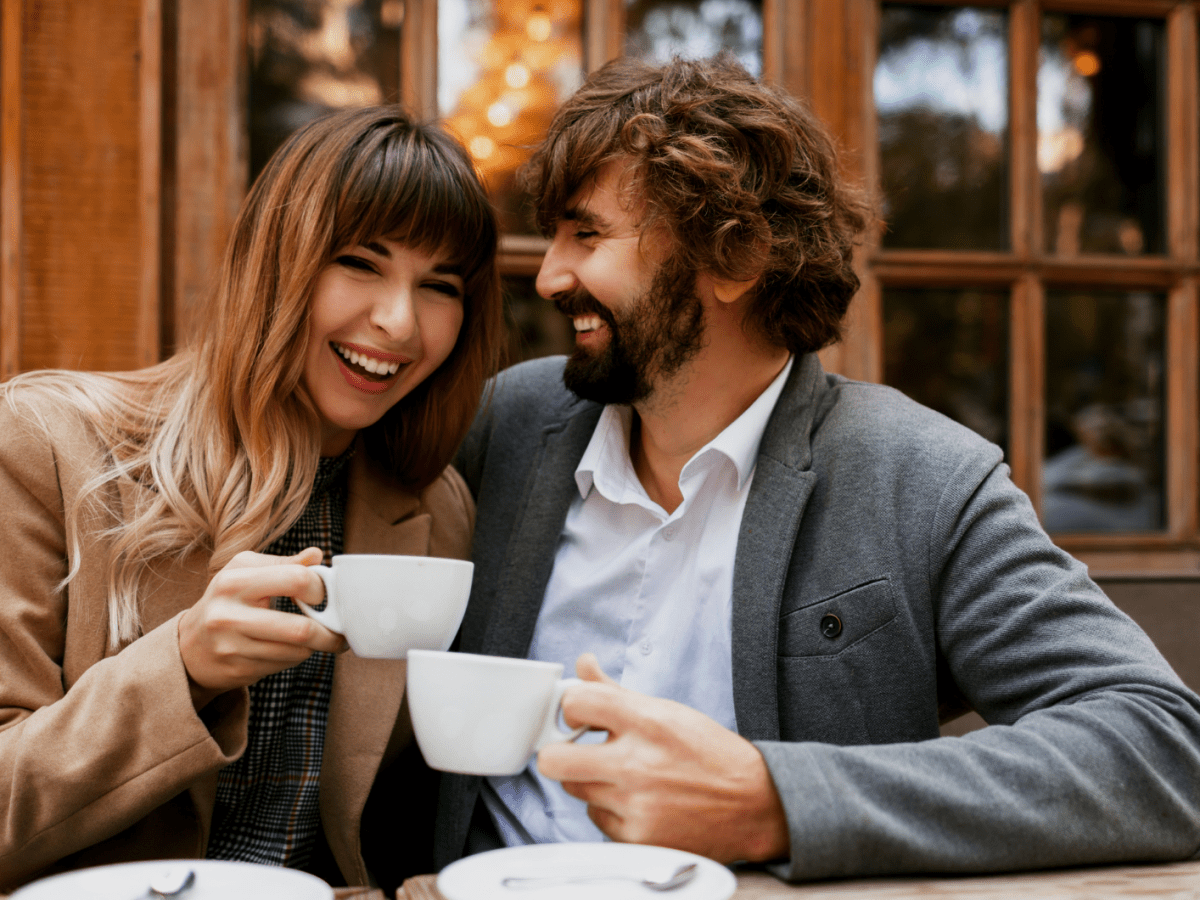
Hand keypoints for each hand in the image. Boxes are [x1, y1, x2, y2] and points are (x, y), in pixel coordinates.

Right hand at [178, 547, 345, 707]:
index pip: (295, 580)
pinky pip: (284, 665)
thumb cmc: (226, 601)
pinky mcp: (237, 671)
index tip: (324, 595)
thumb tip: (317, 555)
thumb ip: (284, 564)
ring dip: (316, 646)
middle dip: (330, 632)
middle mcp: (229, 615)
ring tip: (318, 637)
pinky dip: (296, 656)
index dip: (319, 588)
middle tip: (340, 630)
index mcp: (235, 581)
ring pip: (297, 651)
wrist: (188, 646)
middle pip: (301, 629)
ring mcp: (232, 647)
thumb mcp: (246, 572)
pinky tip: (291, 648)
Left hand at [536, 653, 789, 863]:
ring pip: (574, 791)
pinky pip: (596, 820)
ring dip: (590, 782)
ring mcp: (635, 805)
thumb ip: (615, 691)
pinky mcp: (637, 838)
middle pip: (552, 761)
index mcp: (647, 722)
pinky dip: (610, 811)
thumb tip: (583, 665)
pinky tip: (637, 802)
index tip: (579, 716)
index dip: (571, 708)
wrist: (753, 803)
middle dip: (558, 753)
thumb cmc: (707, 752)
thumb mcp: (665, 710)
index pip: (576, 703)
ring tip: (623, 776)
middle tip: (574, 751)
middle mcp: (637, 764)